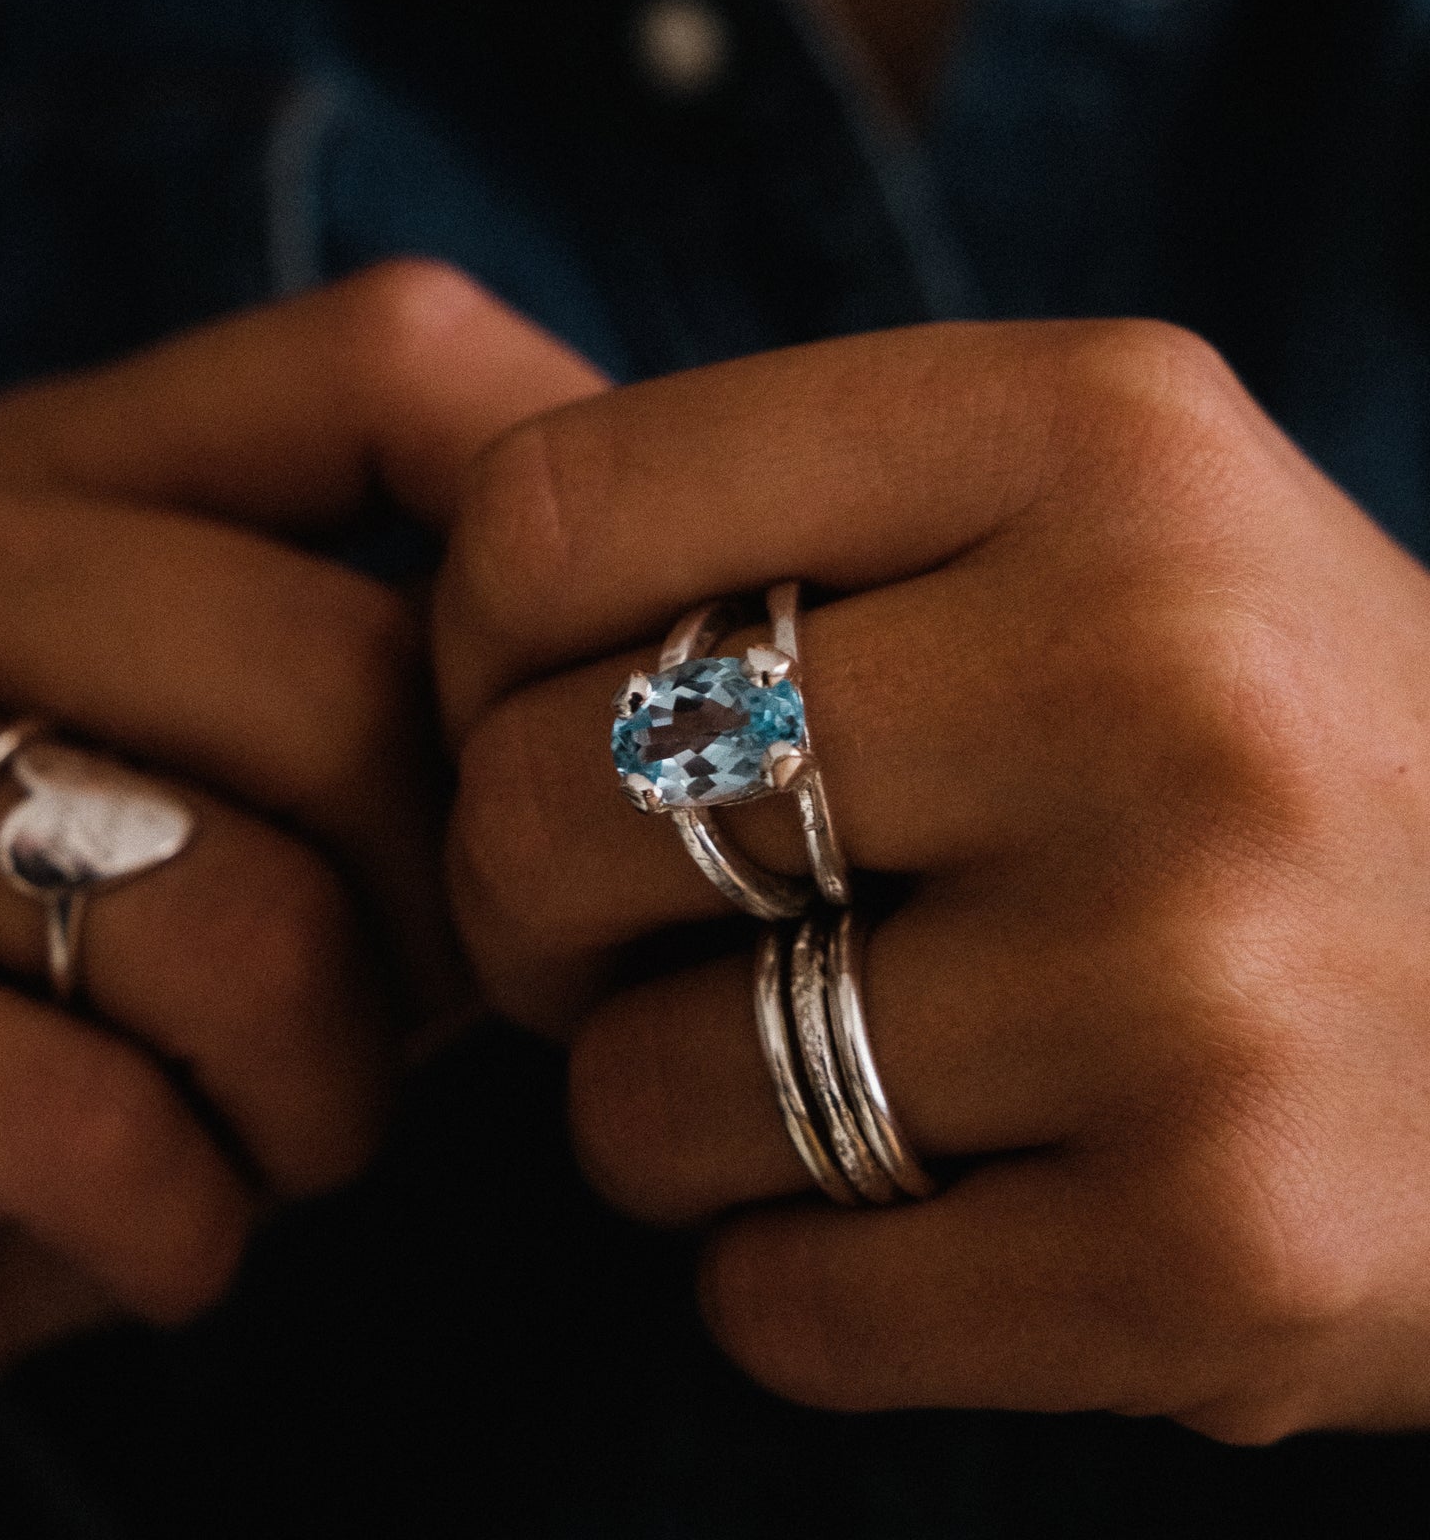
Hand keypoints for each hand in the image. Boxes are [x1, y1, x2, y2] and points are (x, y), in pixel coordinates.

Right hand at [0, 260, 601, 1482]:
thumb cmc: (37, 1018)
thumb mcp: (216, 827)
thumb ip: (377, 737)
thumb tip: (616, 715)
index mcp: (34, 490)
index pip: (387, 369)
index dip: (551, 564)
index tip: (549, 765)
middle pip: (352, 688)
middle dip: (443, 927)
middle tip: (397, 1037)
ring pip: (241, 919)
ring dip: (317, 1104)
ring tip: (261, 1148)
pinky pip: (82, 1121)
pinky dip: (177, 1228)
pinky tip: (146, 1242)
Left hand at [436, 317, 1429, 1441]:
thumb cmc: (1264, 730)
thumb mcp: (1091, 517)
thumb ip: (800, 519)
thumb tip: (469, 600)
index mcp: (1090, 434)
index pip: (548, 514)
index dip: (471, 644)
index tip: (535, 716)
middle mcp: (1152, 677)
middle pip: (543, 801)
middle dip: (522, 902)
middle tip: (621, 930)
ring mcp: (1192, 978)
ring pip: (638, 1089)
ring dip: (658, 1103)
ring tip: (802, 1063)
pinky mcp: (1215, 1250)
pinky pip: (779, 1299)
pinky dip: (784, 1272)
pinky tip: (917, 1205)